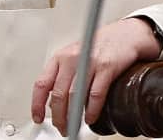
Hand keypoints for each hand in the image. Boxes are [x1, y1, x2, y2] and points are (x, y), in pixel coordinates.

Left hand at [30, 17, 161, 134]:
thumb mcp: (75, 57)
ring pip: (74, 96)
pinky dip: (92, 110)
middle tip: (61, 128)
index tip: (38, 117)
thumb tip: (54, 103)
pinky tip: (90, 117)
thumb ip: (63, 77)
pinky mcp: (107, 67)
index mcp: (60, 57)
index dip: (37, 104)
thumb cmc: (100, 46)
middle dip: (58, 117)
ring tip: (73, 126)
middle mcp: (72, 58)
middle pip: (58, 94)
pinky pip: (95, 94)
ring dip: (73, 117)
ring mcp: (89, 62)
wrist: (125, 34)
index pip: (42, 84)